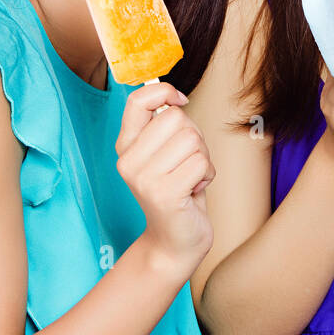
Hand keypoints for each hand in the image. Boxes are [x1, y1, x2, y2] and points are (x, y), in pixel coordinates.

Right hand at [115, 82, 214, 275]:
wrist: (174, 242)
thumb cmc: (177, 191)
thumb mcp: (164, 154)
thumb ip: (163, 126)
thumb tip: (173, 95)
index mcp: (125, 146)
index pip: (137, 100)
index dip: (165, 92)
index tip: (180, 102)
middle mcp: (128, 161)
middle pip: (176, 118)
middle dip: (195, 136)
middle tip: (187, 162)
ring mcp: (143, 178)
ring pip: (192, 139)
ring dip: (203, 158)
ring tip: (190, 178)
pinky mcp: (163, 193)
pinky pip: (201, 162)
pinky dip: (207, 175)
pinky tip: (194, 191)